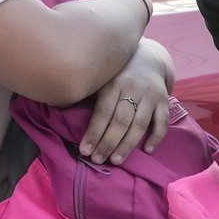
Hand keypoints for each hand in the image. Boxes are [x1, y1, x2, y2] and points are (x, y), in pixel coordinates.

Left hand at [78, 41, 173, 163]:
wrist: (148, 58)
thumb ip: (86, 91)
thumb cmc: (117, 73)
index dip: (94, 133)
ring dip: (127, 145)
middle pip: (120, 121)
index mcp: (114, 83)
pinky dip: (156, 137)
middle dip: (108, 143)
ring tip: (116, 160)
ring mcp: (150, 95)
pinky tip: (147, 150)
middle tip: (98, 160)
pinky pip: (162, 122)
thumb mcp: (101, 77)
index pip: (103, 112)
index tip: (85, 150)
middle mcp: (133, 88)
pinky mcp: (163, 101)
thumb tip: (55, 103)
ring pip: (140, 124)